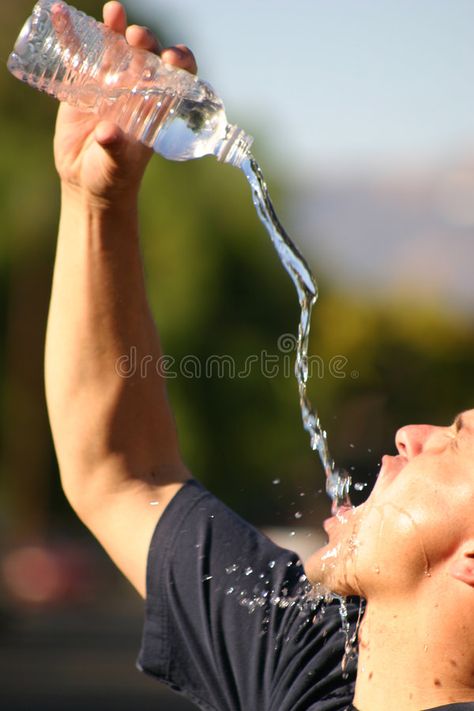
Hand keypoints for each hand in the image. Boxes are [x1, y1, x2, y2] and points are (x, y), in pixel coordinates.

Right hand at [53, 1, 196, 204]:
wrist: (86, 181)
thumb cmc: (112, 177)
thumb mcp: (116, 167)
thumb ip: (115, 150)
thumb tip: (107, 133)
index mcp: (156, 107)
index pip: (177, 77)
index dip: (179, 62)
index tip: (172, 58)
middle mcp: (137, 90)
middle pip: (147, 55)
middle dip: (146, 41)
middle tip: (137, 37)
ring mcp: (109, 84)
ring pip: (115, 48)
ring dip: (115, 27)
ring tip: (114, 12)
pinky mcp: (83, 84)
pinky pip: (78, 55)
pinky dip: (71, 34)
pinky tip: (61, 15)